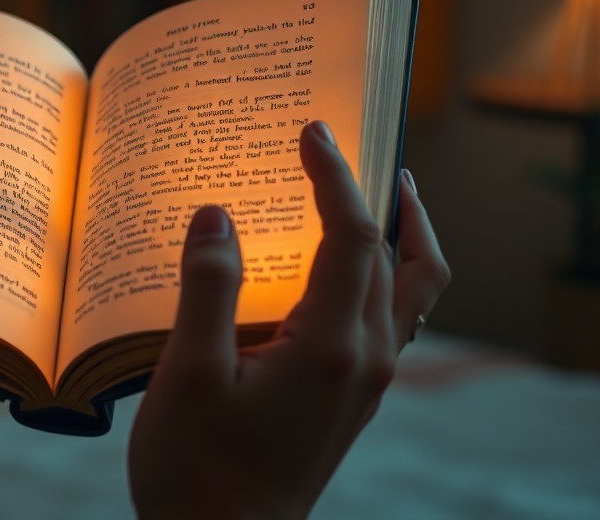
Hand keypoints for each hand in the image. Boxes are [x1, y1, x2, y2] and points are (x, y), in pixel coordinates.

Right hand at [129, 121, 449, 519]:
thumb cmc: (197, 469)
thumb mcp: (189, 373)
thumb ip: (208, 287)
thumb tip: (218, 213)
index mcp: (330, 347)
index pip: (350, 237)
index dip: (334, 176)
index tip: (313, 130)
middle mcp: (366, 361)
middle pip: (404, 260)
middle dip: (383, 197)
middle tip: (351, 150)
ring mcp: (367, 385)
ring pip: (411, 293)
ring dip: (403, 238)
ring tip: (378, 198)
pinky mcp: (354, 402)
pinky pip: (389, 321)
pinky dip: (381, 276)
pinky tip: (338, 272)